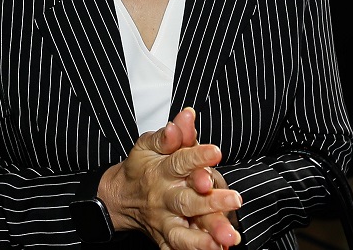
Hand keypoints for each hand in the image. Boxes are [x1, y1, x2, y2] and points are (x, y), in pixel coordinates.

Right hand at [102, 109, 241, 249]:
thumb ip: (172, 133)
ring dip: (203, 239)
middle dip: (210, 202)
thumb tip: (187, 115)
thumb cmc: (141, 167)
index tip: (216, 152)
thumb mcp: (150, 144)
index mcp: (161, 171)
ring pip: (182, 234)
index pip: (180, 162)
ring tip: (226, 240)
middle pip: (186, 201)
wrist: (118, 197)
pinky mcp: (164, 239)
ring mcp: (164, 222)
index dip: (197, 156)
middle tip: (234, 200)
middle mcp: (163, 198)